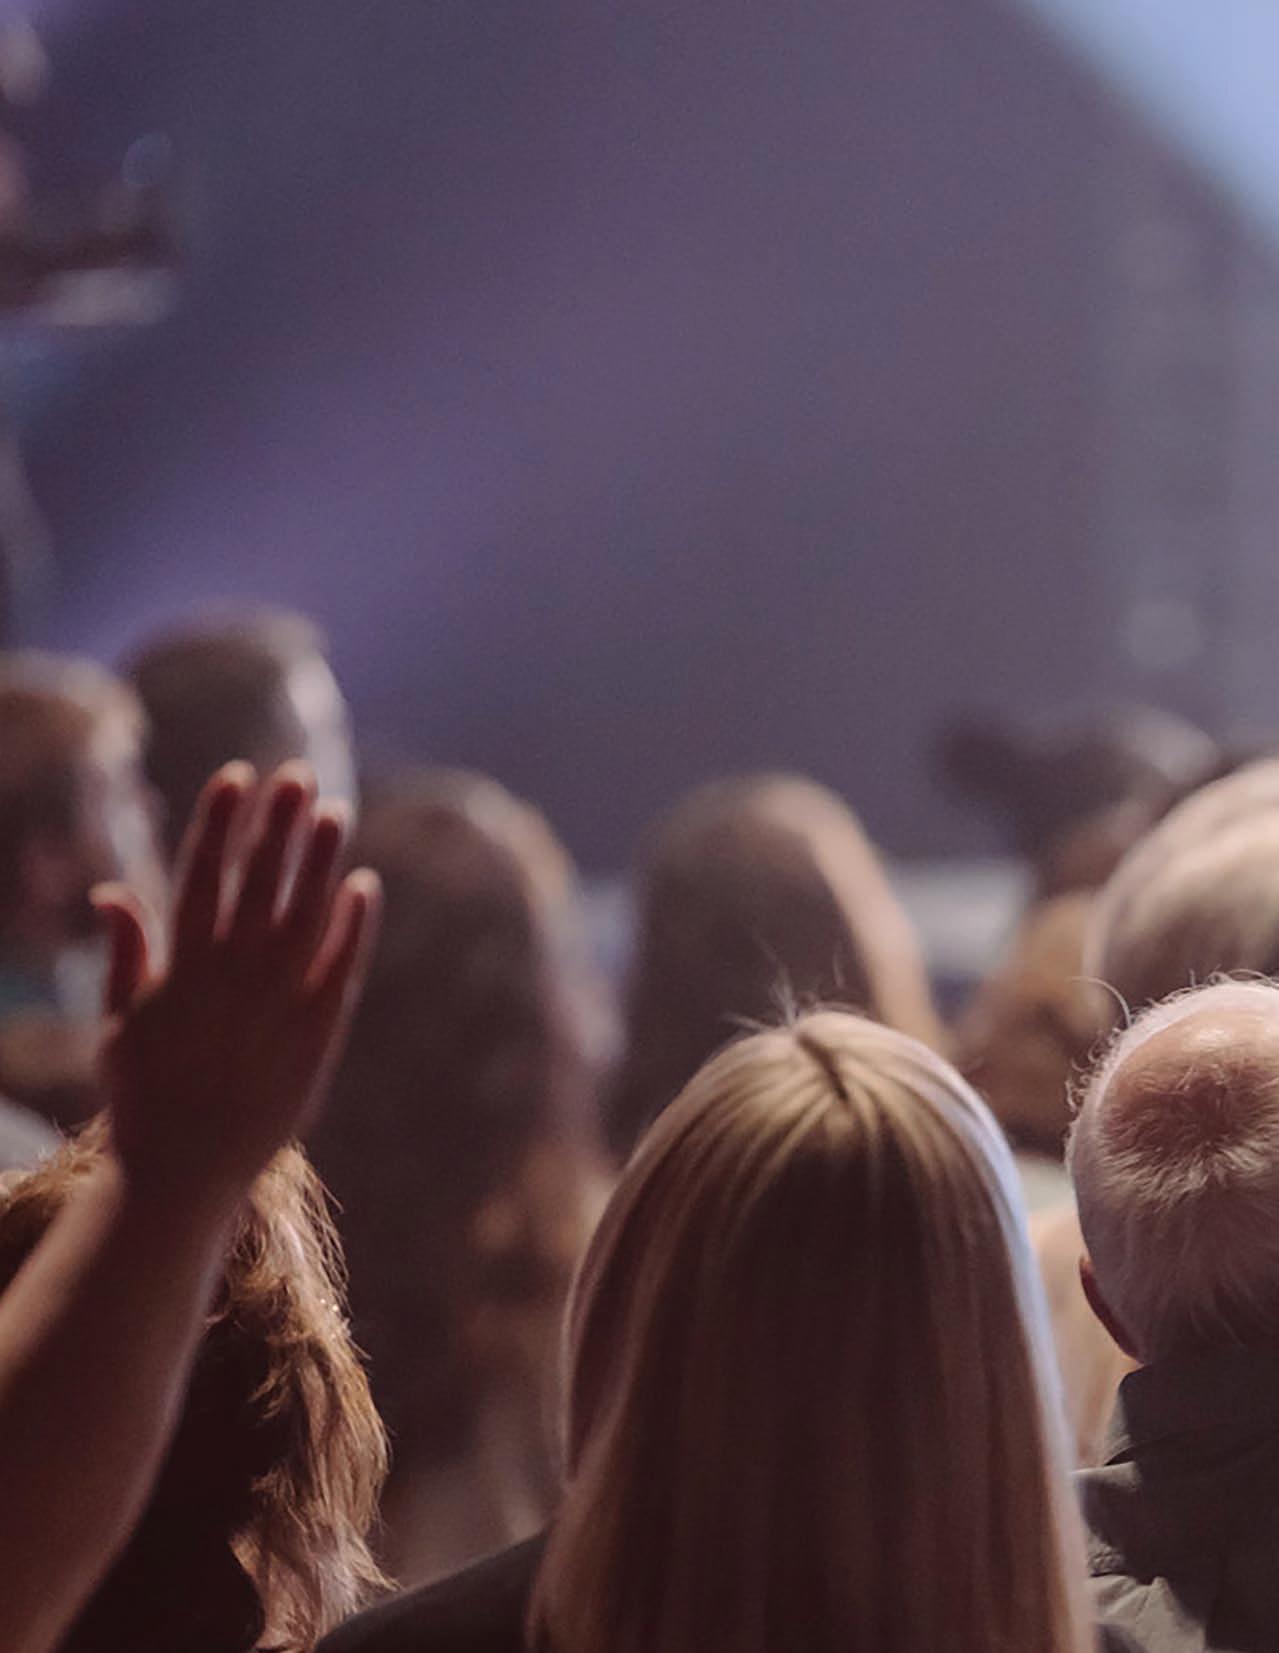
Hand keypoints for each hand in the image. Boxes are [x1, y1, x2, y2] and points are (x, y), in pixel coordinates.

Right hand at [94, 762, 379, 1204]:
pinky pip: (342, 965)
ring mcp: (278, 1002)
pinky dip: (354, 924)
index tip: (236, 777)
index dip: (220, 821)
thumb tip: (110, 892)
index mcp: (181, 967)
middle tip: (296, 774)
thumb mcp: (117, 1025)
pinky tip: (364, 884)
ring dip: (321, 859)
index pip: (202, 873)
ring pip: (307, 912)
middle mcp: (232, 975)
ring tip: (334, 810)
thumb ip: (125, 955)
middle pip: (260, 881)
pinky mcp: (318, 1032)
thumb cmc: (144, 1098)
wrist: (186, 1173)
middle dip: (277, 824)